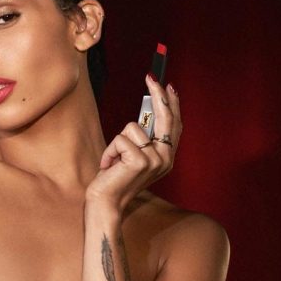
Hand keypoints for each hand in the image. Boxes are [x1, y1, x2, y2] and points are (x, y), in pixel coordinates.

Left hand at [86, 75, 180, 209]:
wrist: (106, 203)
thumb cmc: (116, 179)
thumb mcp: (134, 156)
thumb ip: (144, 138)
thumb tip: (146, 112)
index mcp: (167, 158)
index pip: (174, 125)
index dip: (172, 104)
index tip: (168, 86)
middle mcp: (166, 159)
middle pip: (165, 118)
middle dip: (157, 94)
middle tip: (150, 77)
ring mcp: (155, 160)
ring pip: (133, 127)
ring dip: (116, 143)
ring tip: (114, 161)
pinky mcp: (140, 161)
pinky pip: (120, 138)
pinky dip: (109, 150)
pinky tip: (109, 166)